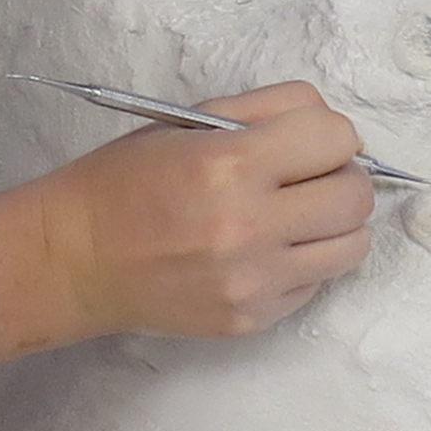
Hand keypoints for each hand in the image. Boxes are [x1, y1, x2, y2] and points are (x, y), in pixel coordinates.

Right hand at [27, 83, 374, 340]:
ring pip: (351, 247)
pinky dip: (302, 263)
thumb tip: (335, 128)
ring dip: (334, 224)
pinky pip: (315, 285)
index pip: (336, 138)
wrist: (75, 258)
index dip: (326, 133)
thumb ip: (266, 112)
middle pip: (356, 196)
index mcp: (228, 164)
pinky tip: (262, 251)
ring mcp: (252, 281)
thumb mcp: (188, 121)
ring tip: (296, 215)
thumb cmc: (126, 181)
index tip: (305, 140)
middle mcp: (247, 226)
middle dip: (342, 177)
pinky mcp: (250, 319)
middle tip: (308, 177)